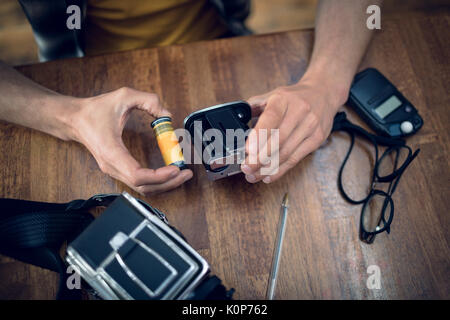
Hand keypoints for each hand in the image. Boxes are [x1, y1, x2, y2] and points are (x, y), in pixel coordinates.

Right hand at [69, 87, 192, 194]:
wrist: (74, 119)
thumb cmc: (94, 111)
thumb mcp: (124, 96)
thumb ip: (149, 100)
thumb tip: (167, 115)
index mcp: (112, 152)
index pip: (138, 176)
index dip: (159, 176)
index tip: (175, 169)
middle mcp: (113, 166)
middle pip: (144, 187)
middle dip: (168, 183)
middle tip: (186, 174)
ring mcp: (115, 170)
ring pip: (143, 189)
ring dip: (164, 185)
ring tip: (181, 175)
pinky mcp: (119, 170)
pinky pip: (140, 183)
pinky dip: (156, 181)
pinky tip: (169, 173)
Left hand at [241, 75, 347, 183]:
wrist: (323, 93)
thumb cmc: (294, 98)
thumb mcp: (273, 95)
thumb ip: (254, 106)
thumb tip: (236, 119)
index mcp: (283, 99)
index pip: (271, 118)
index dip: (259, 136)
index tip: (248, 151)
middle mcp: (299, 111)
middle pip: (278, 140)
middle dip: (259, 158)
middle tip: (246, 168)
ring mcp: (310, 126)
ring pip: (286, 152)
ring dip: (268, 168)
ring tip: (253, 175)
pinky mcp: (317, 139)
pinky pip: (296, 158)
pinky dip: (280, 170)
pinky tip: (268, 176)